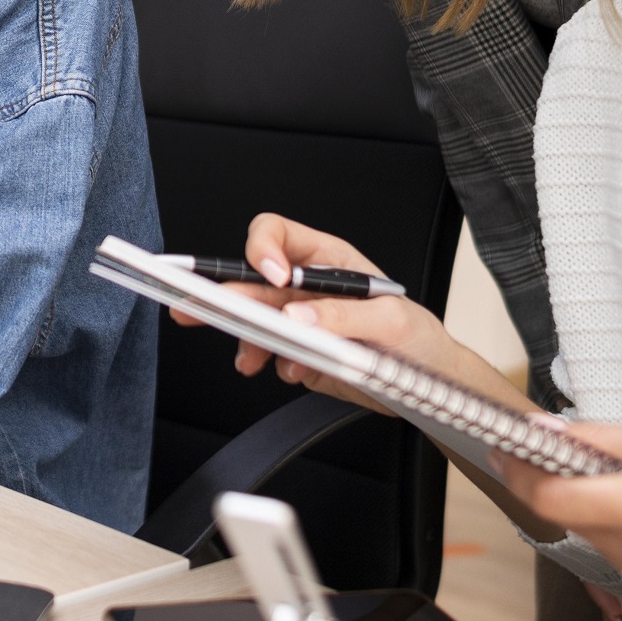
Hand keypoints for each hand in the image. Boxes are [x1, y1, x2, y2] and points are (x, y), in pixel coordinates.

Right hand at [171, 213, 473, 401]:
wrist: (426, 385)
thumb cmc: (417, 337)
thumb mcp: (389, 320)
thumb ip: (343, 315)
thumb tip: (298, 314)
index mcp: (327, 260)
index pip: (277, 235)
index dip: (263, 250)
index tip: (269, 276)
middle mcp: (305, 285)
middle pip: (250, 278)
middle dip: (223, 293)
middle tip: (195, 308)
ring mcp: (297, 319)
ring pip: (251, 318)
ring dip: (244, 338)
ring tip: (250, 360)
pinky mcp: (296, 352)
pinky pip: (266, 352)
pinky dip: (268, 363)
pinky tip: (290, 371)